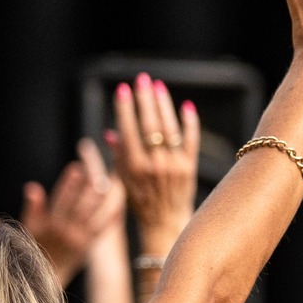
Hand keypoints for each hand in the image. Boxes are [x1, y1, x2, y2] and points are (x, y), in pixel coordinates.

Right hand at [22, 138, 126, 285]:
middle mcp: (67, 232)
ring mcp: (81, 239)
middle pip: (82, 205)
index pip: (61, 200)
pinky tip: (120, 201)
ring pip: (96, 215)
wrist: (46, 275)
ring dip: (105, 198)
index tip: (76, 166)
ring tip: (112, 180)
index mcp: (50, 225)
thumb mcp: (29, 227)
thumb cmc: (35, 246)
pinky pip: (104, 228)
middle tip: (99, 169)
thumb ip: (33, 207)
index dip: (69, 183)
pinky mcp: (90, 245)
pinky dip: (112, 214)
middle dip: (90, 187)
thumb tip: (32, 186)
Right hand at [107, 73, 201, 254]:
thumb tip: (111, 132)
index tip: (123, 89)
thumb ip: (118, 155)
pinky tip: (186, 106)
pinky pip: (191, 141)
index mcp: (134, 167)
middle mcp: (155, 165)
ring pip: (170, 129)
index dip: (125, 108)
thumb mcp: (123, 179)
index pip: (128, 130)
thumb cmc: (140, 200)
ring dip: (164, 105)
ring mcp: (174, 165)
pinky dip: (190, 123)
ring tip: (158, 87)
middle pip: (150, 125)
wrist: (165, 222)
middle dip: (145, 99)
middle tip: (142, 79)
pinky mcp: (190, 167)